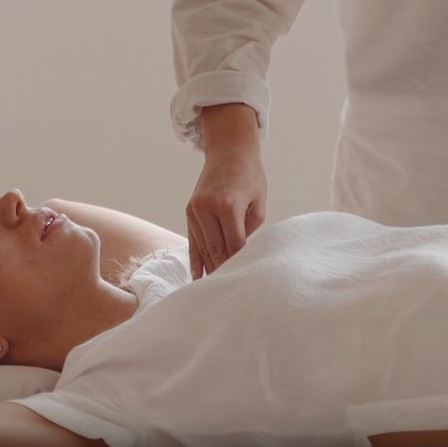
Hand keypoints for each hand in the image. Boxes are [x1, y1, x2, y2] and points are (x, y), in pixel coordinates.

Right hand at [185, 104, 266, 277]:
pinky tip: (197, 278)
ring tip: (215, 292)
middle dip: (222, 272)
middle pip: (215, 250)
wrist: (229, 151)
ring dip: (209, 269)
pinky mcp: (189, 211)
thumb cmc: (250, 177)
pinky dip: (195, 259)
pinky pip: (192, 241)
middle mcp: (207, 208)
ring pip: (202, 248)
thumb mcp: (259, 203)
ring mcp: (195, 209)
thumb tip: (239, 256)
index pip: (234, 245)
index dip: (238, 265)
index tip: (243, 283)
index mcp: (228, 206)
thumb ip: (249, 231)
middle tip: (229, 295)